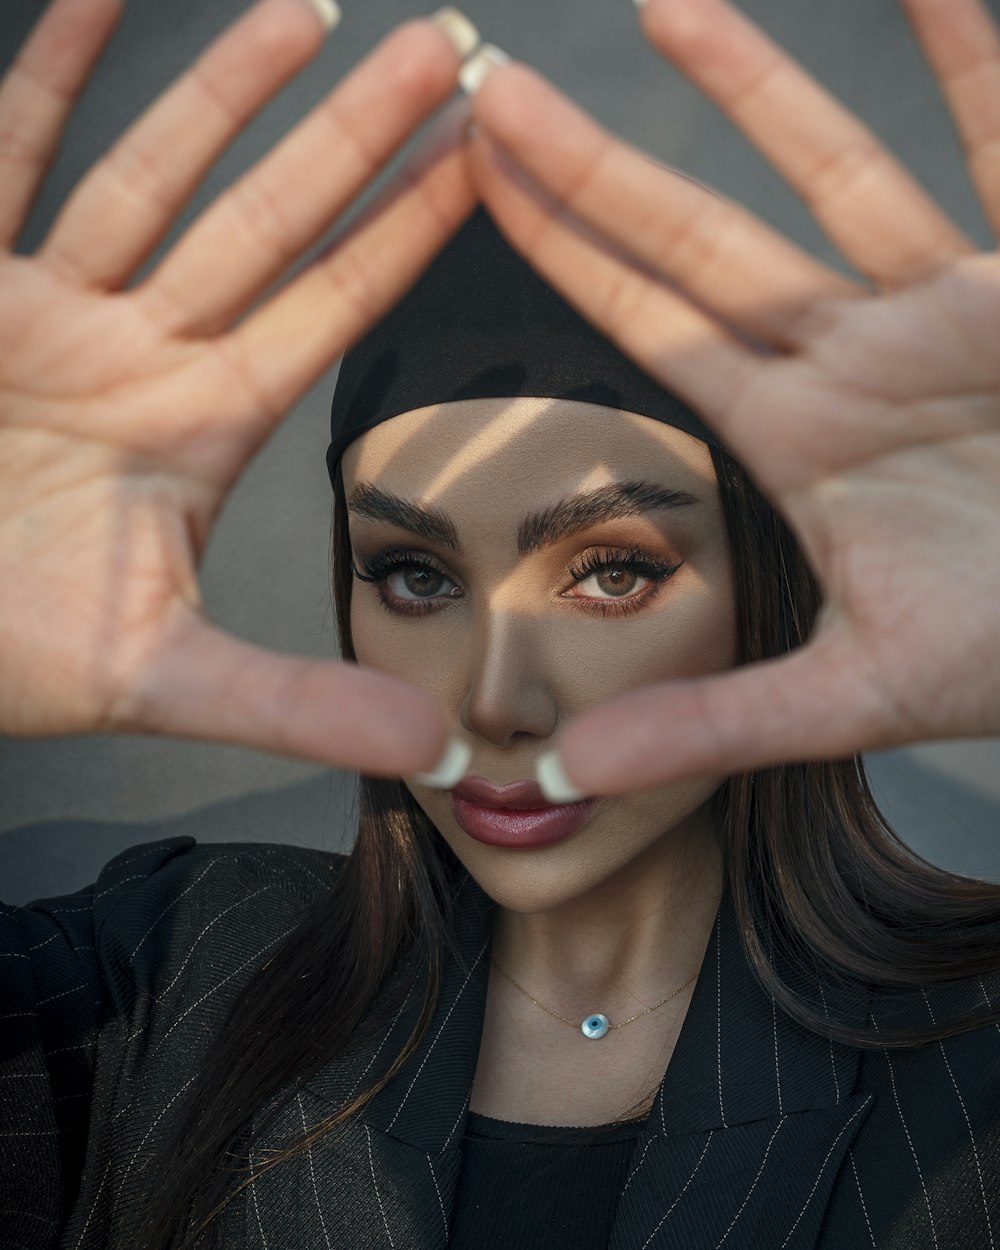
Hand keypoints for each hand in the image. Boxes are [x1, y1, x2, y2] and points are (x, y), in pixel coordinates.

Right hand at [0, 0, 475, 775]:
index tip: (483, 169)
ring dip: (221, 93)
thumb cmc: (14, 649)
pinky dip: (47, 78)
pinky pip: (5, 157)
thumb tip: (436, 751)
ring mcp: (48, 308)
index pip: (329, 309)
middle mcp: (141, 351)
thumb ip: (297, 705)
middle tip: (440, 52)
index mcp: (202, 424)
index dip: (404, 239)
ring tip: (308, 15)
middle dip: (347, 139)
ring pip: (148, 174)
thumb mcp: (164, 676)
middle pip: (265, 222)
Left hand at [466, 0, 999, 792]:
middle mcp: (853, 355)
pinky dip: (969, 61)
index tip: (470, 190)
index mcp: (796, 435)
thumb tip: (566, 779)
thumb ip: (712, 723)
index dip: (561, 261)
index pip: (650, 331)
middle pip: (701, 242)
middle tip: (484, 87)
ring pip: (837, 173)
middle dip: (596, 168)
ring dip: (753, 90)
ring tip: (657, 5)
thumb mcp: (859, 690)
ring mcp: (948, 305)